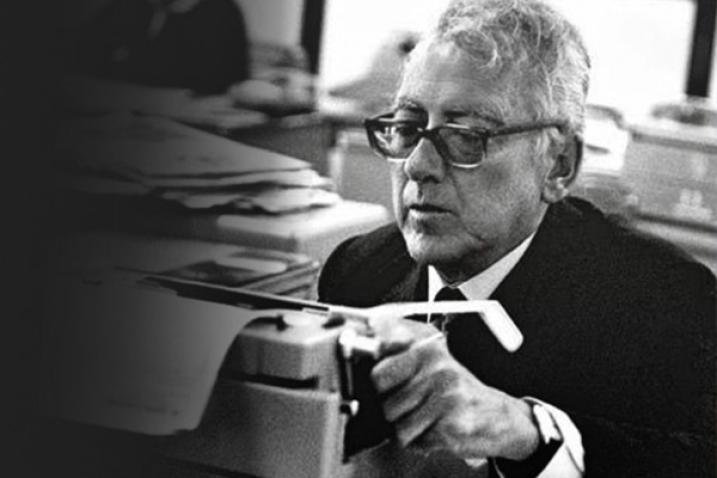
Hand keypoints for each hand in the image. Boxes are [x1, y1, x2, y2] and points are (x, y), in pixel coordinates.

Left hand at [369, 316, 539, 460]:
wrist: (499, 418)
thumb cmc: (457, 391)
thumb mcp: (429, 362)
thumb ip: (396, 351)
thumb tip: (364, 337)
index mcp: (427, 347)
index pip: (379, 365)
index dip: (378, 380)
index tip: (382, 379)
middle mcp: (437, 365)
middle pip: (382, 397)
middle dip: (391, 407)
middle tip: (411, 403)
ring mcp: (445, 394)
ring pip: (396, 423)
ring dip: (407, 428)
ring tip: (427, 417)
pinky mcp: (452, 423)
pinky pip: (413, 440)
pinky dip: (420, 442)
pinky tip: (436, 429)